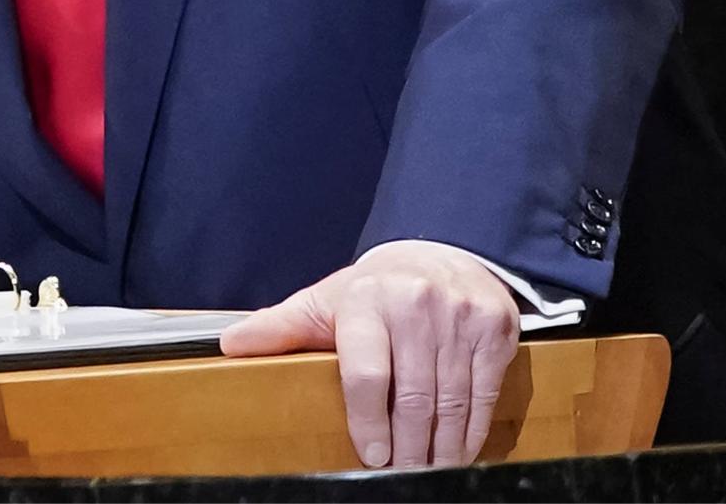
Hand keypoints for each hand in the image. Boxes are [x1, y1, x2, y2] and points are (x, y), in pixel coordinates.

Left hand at [218, 241, 519, 469]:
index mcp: (367, 299)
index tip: (371, 456)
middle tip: (398, 473)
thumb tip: (229, 345)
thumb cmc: (375, 290)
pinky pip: (484, 394)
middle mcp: (416, 305)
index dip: (368, 421)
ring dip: (440, 448)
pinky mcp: (495, 330)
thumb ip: (280, 326)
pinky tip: (457, 451)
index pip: (366, 372)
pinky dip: (471, 431)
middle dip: (407, 447)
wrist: (443, 252)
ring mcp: (460, 317)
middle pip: (413, 397)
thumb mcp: (325, 301)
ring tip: (426, 471)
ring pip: (451, 402)